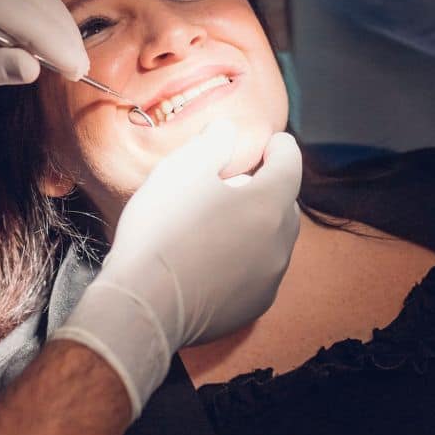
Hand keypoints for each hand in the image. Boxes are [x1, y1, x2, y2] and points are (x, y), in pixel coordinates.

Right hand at [49, 120, 302, 417]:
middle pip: (286, 203)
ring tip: (224, 221)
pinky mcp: (255, 306)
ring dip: (258, 225)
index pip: (290, 162)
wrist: (144, 305)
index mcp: (270, 202)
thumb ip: (212, 144)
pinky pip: (260, 272)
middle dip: (268, 188)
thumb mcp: (181, 172)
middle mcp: (281, 242)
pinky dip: (247, 258)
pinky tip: (218, 258)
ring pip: (274, 240)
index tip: (268, 142)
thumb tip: (227, 129)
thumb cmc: (161, 229)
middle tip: (236, 182)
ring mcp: (271, 278)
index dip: (279, 147)